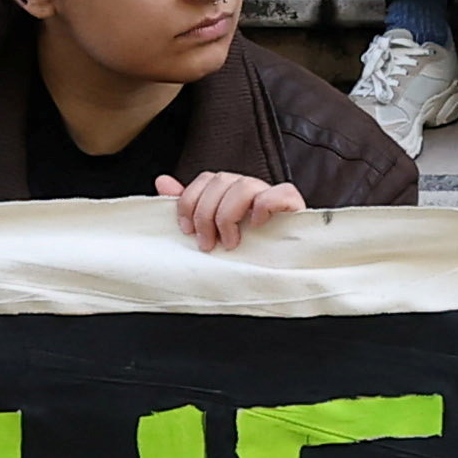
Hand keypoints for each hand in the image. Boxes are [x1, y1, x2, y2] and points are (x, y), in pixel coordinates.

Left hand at [161, 171, 311, 252]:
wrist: (281, 279)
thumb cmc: (244, 256)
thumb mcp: (210, 233)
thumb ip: (189, 208)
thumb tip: (162, 182)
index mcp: (230, 193)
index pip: (206, 179)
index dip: (190, 201)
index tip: (186, 230)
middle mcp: (250, 189)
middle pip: (221, 180)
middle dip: (206, 214)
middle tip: (208, 244)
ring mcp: (272, 195)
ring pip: (244, 185)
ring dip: (229, 216)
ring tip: (231, 243)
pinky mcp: (294, 206)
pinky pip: (279, 192)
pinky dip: (264, 206)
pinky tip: (257, 226)